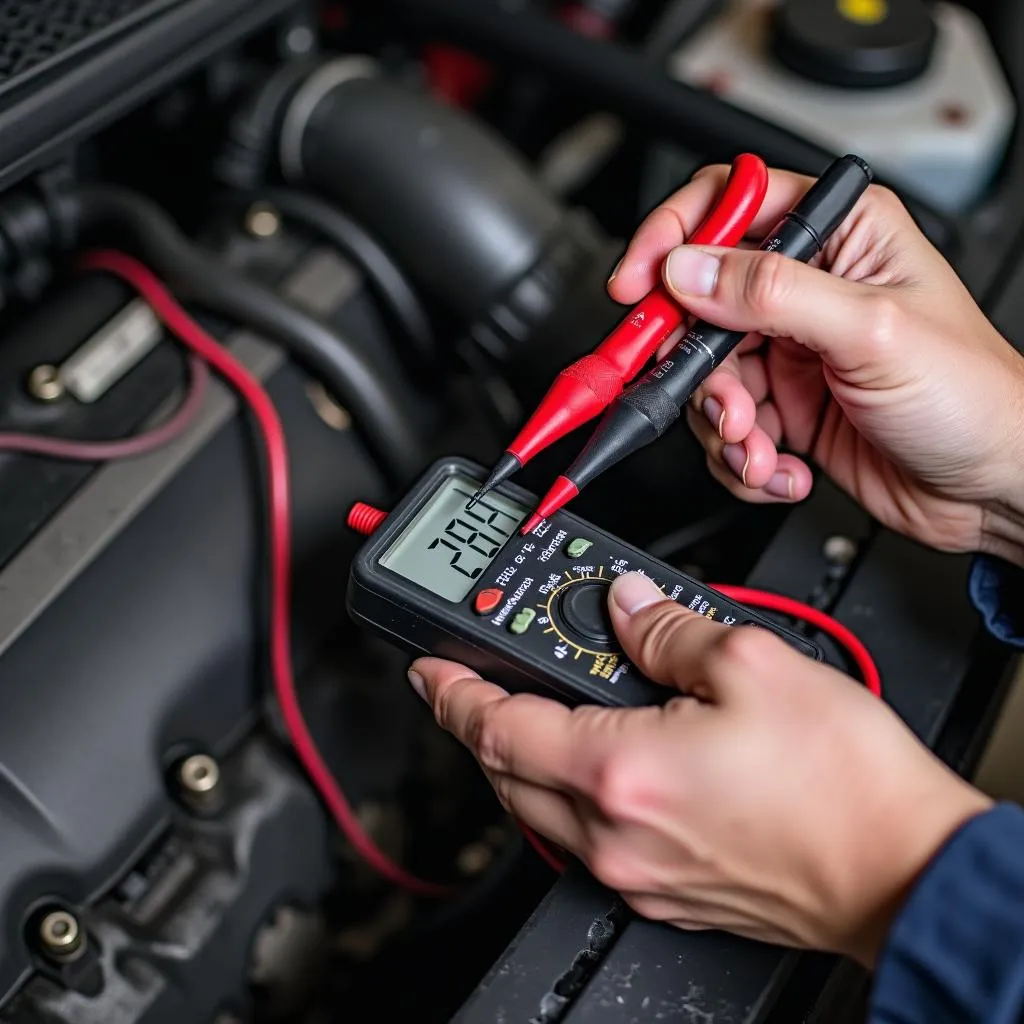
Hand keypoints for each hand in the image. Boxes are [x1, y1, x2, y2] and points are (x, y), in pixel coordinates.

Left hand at [409, 572, 990, 965]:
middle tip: (472, 682)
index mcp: (620, 771)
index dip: (452, 692)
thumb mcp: (754, 664)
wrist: (905, 871)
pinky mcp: (668, 892)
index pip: (497, 727)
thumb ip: (670, 627)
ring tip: (534, 712)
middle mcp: (616, 835)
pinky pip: (590, 840)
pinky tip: (604, 761)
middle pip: (507, 775)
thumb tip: (631, 603)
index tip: (430, 670)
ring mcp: (639, 873)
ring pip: (542, 812)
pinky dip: (574, 794)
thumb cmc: (845, 786)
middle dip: (479, 723)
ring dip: (525, 759)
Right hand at [610, 167, 1023, 564]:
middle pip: (700, 306)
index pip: (729, 205)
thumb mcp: (871, 331)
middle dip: (700, 369)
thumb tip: (690, 271)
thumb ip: (773, 294)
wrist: (990, 488)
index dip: (672, 237)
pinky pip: (724, 426)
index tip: (638, 284)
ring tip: (761, 449)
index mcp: (839, 236)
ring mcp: (790, 351)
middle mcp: (807, 288)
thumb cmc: (972, 397)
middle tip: (722, 404)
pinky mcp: (783, 406)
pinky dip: (741, 458)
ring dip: (723, 426)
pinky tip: (781, 467)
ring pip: (705, 377)